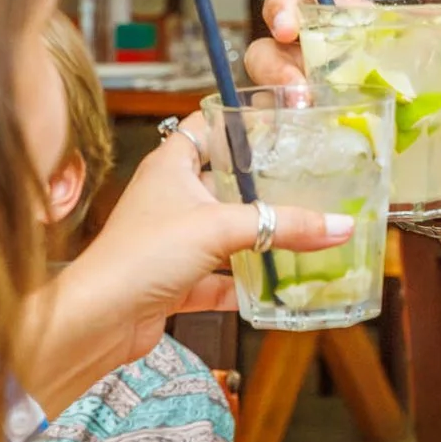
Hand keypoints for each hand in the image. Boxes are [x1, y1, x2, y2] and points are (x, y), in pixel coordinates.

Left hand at [16, 115, 355, 412]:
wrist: (99, 320)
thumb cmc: (142, 255)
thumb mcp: (221, 228)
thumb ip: (284, 225)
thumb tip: (341, 225)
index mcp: (170, 165)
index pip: (207, 127)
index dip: (240, 121)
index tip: (283, 122)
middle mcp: (170, 198)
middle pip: (224, 182)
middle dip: (264, 185)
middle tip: (310, 179)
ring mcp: (173, 240)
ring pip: (226, 232)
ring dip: (258, 237)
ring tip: (305, 232)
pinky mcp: (176, 280)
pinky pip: (220, 279)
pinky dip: (245, 285)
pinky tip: (276, 290)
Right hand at [246, 0, 440, 209]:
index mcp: (360, 34)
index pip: (304, 2)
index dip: (284, 4)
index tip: (288, 23)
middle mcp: (329, 67)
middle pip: (272, 49)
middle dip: (275, 64)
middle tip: (300, 90)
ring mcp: (321, 110)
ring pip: (269, 94)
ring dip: (275, 102)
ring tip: (303, 117)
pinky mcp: (321, 151)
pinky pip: (282, 144)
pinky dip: (278, 146)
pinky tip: (296, 154)